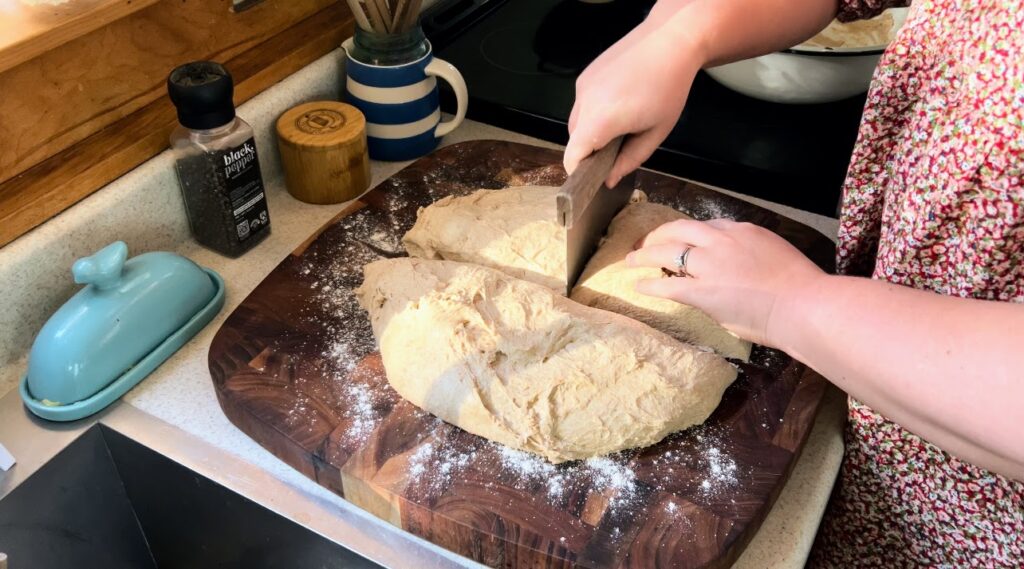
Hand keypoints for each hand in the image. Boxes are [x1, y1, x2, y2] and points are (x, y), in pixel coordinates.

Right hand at [563, 5, 703, 186]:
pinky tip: (618, 103)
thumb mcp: (656, 132)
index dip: (578, 172)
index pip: (573, 156)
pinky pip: (582, 104)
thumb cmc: (668, 86)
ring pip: (577, 122)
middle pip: (575, 140)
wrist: (669, 42)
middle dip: (591, 150)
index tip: (590, 179)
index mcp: (602, 119)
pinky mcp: (584, 76)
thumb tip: (610, 179)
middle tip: (618, 149)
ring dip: (592, 130)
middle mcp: (586, 102)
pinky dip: (594, 111)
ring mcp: (582, 87)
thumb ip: (630, 160)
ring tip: (622, 122)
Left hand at [625, 218, 825, 346]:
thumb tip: (737, 273)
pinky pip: (667, 285)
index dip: (689, 233)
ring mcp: (710, 264)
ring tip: (631, 259)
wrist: (804, 304)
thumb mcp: (774, 256)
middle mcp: (722, 241)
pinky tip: (638, 286)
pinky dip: (649, 285)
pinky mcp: (702, 290)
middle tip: (646, 242)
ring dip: (645, 254)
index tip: (681, 239)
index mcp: (743, 231)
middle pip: (680, 229)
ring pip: (667, 252)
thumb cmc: (800, 289)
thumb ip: (750, 258)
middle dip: (659, 234)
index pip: (707, 226)